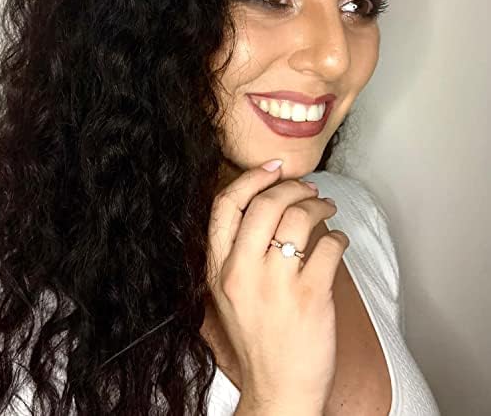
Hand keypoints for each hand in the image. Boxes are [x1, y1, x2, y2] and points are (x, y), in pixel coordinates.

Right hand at [206, 160, 349, 412]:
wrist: (277, 389)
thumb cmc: (256, 339)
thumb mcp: (229, 293)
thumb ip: (237, 252)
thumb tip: (266, 207)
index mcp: (219, 269)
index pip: (226, 206)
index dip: (251, 179)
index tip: (271, 169)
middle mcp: (242, 272)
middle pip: (266, 204)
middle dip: (292, 187)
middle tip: (308, 189)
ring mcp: (276, 284)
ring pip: (299, 218)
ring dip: (319, 206)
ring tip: (326, 209)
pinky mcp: (310, 296)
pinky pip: (329, 246)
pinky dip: (339, 237)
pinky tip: (339, 242)